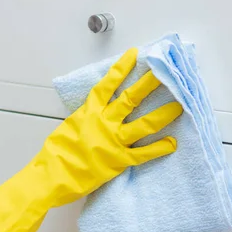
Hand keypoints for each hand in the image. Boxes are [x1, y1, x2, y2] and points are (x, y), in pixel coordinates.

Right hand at [0, 48, 182, 231]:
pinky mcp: (119, 161)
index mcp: (89, 112)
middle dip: (148, 84)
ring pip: (144, 125)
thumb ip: (85, 118)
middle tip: (164, 71)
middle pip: (131, 99)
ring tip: (179, 106)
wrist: (51, 176)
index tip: (134, 54)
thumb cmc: (55, 153)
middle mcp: (104, 122)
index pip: (107, 85)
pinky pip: (143, 153)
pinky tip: (173, 143)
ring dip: (163, 115)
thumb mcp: (69, 127)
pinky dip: (159, 148)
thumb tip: (94, 113)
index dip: (121, 69)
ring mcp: (113, 141)